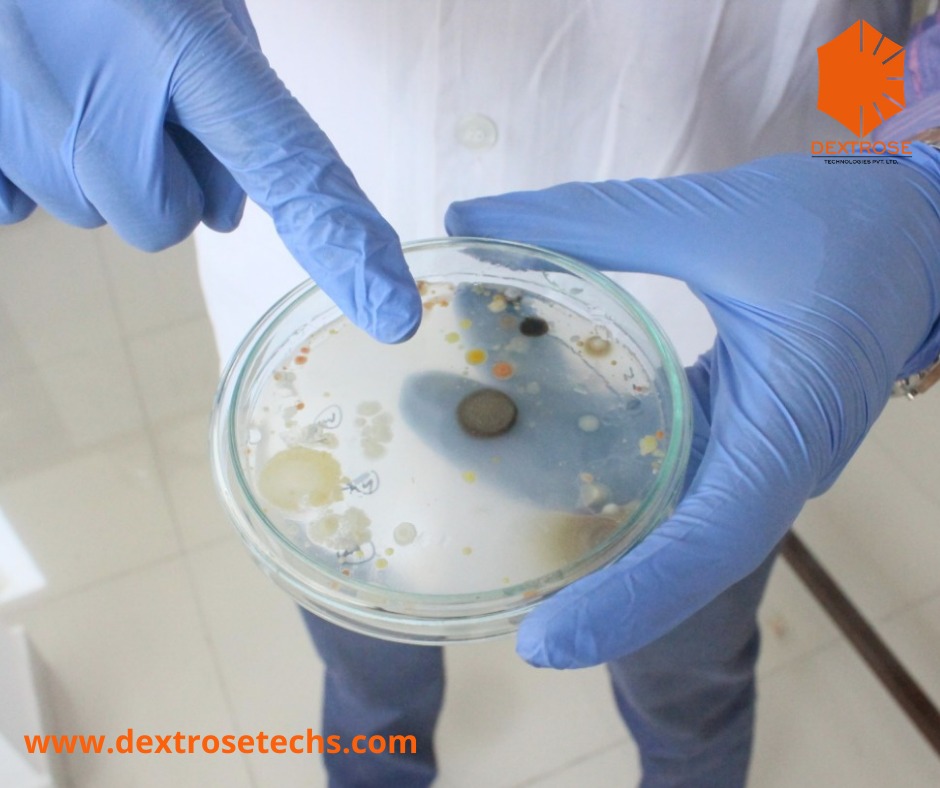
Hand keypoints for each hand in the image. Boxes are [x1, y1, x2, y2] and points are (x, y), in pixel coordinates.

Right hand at [0, 0, 419, 341]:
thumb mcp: (192, 2)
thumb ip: (228, 99)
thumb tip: (228, 215)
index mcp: (178, 38)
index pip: (288, 165)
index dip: (344, 245)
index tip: (394, 314)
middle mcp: (98, 95)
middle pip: (170, 223)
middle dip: (172, 178)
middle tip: (144, 100)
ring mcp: (16, 121)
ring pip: (98, 213)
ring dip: (105, 168)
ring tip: (80, 79)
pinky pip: (20, 204)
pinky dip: (37, 165)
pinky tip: (29, 98)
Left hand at [446, 147, 939, 667]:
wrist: (920, 230)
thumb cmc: (835, 224)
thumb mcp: (710, 217)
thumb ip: (589, 221)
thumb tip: (471, 221)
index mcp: (786, 428)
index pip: (705, 542)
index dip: (628, 600)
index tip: (546, 643)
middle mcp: (778, 463)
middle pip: (693, 560)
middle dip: (615, 604)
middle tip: (530, 636)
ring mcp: (769, 458)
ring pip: (695, 535)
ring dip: (627, 571)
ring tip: (540, 591)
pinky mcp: (755, 437)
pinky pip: (697, 492)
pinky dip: (642, 512)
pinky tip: (578, 501)